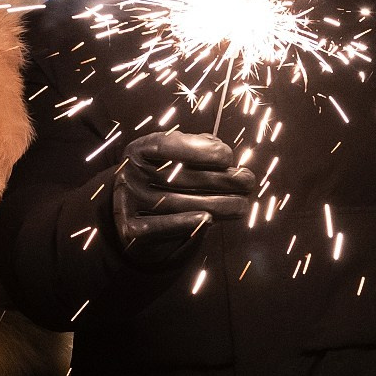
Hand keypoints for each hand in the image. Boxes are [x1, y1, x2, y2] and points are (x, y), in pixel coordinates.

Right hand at [111, 130, 257, 265]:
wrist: (128, 212)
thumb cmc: (163, 178)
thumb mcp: (172, 157)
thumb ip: (194, 147)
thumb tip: (218, 148)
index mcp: (140, 151)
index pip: (167, 146)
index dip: (199, 150)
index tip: (228, 157)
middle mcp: (130, 175)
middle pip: (177, 177)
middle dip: (219, 179)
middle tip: (247, 182)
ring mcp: (128, 203)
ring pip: (175, 203)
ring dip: (214, 205)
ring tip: (241, 205)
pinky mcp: (129, 230)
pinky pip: (158, 228)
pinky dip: (183, 223)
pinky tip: (208, 219)